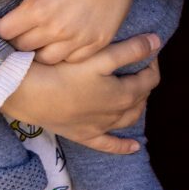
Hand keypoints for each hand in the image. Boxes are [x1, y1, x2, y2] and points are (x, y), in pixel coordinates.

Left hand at [0, 0, 176, 63]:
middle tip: (11, 39)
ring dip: (37, 53)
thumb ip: (30, 1)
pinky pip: (72, 60)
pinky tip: (60, 46)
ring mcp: (77, 39)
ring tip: (35, 46)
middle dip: (13, 43)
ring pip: (46, 59)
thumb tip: (13, 16)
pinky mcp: (96, 43)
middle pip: (23, 48)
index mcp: (38, 9)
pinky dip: (63, 55)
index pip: (4, 32)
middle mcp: (56, 28)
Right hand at [3, 34, 161, 154]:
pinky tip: (134, 147)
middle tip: (139, 66)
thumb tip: (157, 42)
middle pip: (140, 99)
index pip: (149, 79)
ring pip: (128, 119)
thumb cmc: (64, 72)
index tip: (147, 50)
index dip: (151, 63)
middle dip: (144, 82)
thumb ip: (130, 50)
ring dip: (137, 107)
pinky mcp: (85, 136)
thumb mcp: (99, 57)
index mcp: (123, 94)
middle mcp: (116, 114)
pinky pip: (109, 145)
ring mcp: (101, 127)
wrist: (31, 94)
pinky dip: (123, 146)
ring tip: (137, 96)